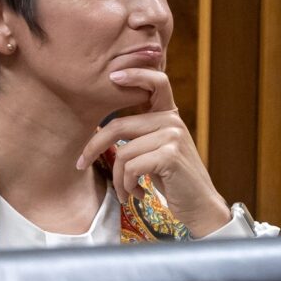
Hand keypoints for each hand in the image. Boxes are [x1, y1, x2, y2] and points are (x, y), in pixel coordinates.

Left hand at [77, 67, 230, 236]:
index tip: (112, 76)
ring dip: (119, 179)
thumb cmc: (174, 180)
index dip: (135, 74)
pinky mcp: (170, 155)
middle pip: (119, 126)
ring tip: (126, 191)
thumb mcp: (159, 150)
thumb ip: (142, 134)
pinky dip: (127, 186)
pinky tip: (138, 194)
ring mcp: (173, 135)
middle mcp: (172, 120)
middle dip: (94, 147)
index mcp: (170, 115)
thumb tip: (102, 130)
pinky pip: (131, 168)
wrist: (200, 206)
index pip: (157, 82)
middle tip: (80, 163)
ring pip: (123, 153)